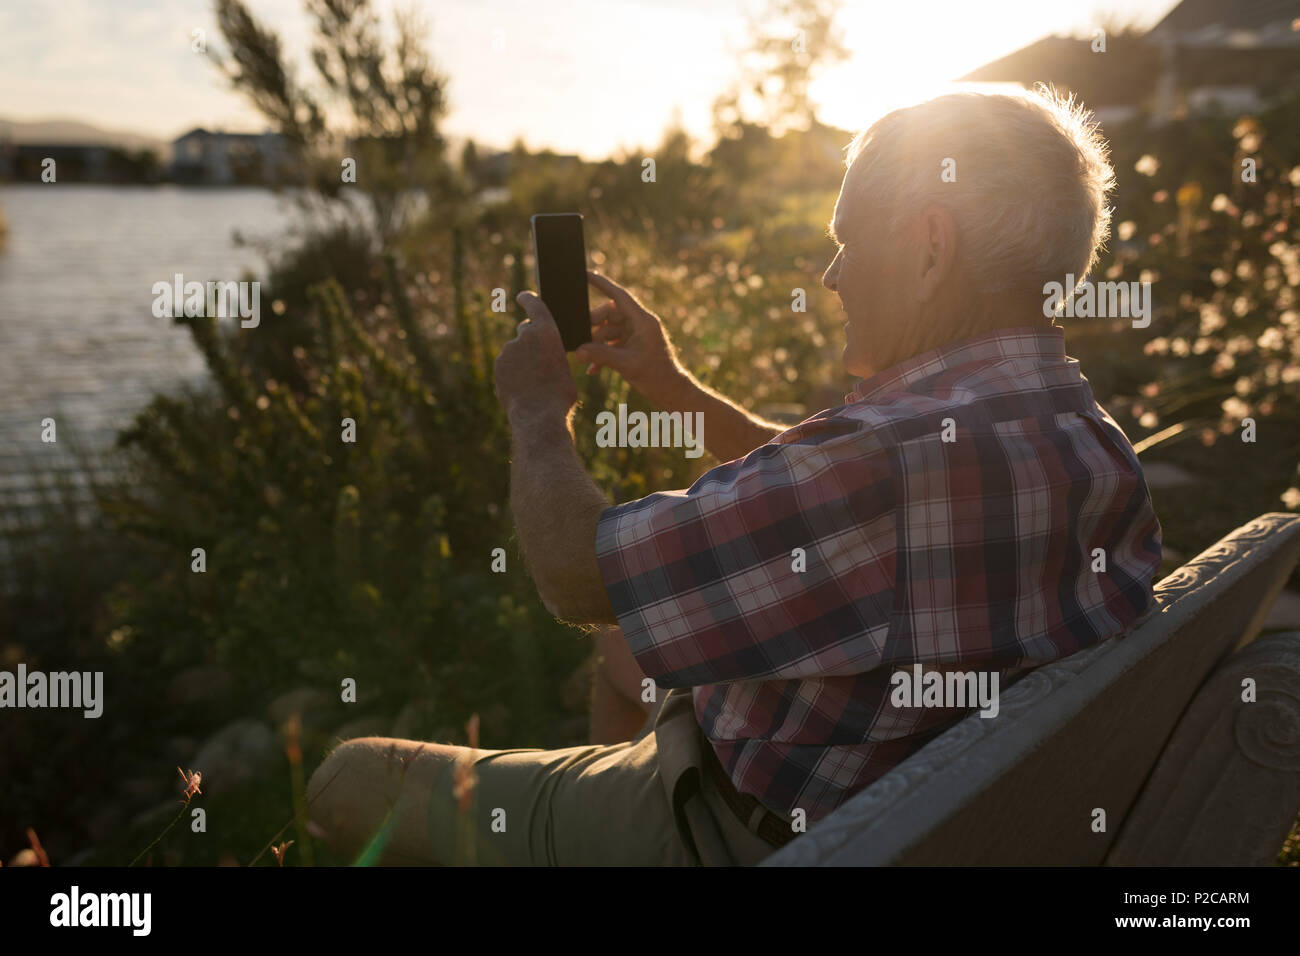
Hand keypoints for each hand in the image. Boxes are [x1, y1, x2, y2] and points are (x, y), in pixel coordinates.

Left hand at [494, 291, 577, 420]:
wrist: (538, 415)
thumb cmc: (559, 394)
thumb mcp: (565, 367)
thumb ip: (551, 353)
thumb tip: (541, 355)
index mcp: (547, 331)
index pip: (535, 305)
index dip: (528, 298)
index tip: (522, 296)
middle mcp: (525, 335)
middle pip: (524, 330)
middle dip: (529, 339)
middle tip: (538, 359)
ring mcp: (508, 350)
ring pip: (515, 351)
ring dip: (521, 361)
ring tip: (532, 382)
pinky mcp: (498, 365)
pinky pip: (506, 365)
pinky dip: (511, 373)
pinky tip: (521, 388)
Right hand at [576, 271, 684, 406]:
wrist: (671, 392)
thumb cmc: (656, 376)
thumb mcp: (626, 364)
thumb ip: (601, 356)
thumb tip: (578, 352)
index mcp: (642, 321)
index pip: (619, 296)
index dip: (602, 283)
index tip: (585, 273)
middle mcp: (639, 324)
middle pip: (609, 314)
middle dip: (594, 327)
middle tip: (581, 339)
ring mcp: (636, 335)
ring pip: (608, 331)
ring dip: (596, 345)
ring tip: (587, 360)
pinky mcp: (632, 346)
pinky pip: (612, 344)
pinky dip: (602, 354)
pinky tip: (593, 369)